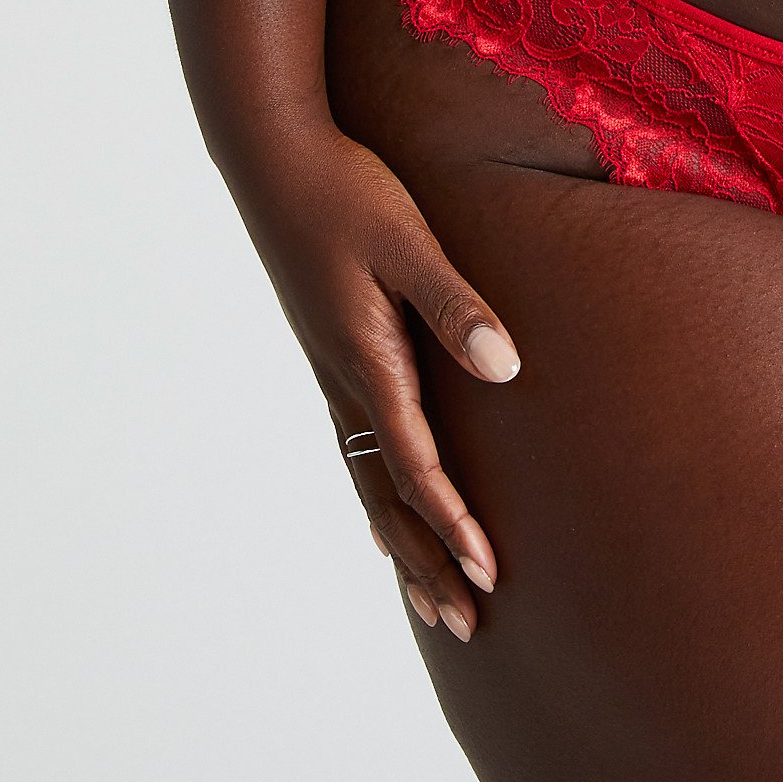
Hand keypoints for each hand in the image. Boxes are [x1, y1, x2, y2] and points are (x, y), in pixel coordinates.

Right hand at [231, 122, 519, 641]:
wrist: (275, 159)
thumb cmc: (348, 192)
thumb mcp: (409, 241)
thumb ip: (456, 305)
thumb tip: (507, 368)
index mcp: (368, 361)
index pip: (417, 466)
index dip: (453, 523)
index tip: (488, 574)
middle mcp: (346, 382)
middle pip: (389, 497)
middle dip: (428, 561)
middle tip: (468, 623)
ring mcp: (333, 372)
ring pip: (368, 481)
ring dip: (402, 543)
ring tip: (430, 599)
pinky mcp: (331, 355)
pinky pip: (356, 450)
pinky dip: (377, 497)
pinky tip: (387, 518)